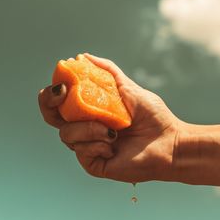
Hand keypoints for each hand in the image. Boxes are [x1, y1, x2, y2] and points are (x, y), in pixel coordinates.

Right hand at [38, 54, 179, 182]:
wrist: (169, 142)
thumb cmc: (152, 115)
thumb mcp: (128, 88)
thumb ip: (107, 71)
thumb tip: (83, 56)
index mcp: (89, 111)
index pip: (59, 103)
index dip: (52, 93)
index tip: (62, 84)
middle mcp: (84, 129)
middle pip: (51, 118)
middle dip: (50, 105)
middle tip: (63, 93)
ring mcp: (87, 146)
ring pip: (67, 135)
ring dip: (88, 128)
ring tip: (112, 130)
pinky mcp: (93, 163)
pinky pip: (81, 151)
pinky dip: (97, 144)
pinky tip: (114, 145)